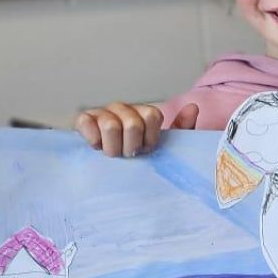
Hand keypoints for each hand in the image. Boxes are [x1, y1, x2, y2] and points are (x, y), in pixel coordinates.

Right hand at [74, 100, 198, 156]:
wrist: (114, 169)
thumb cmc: (139, 156)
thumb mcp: (165, 146)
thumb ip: (181, 128)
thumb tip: (192, 107)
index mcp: (143, 113)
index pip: (151, 116)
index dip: (150, 138)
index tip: (148, 149)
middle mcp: (123, 109)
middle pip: (132, 123)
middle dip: (131, 146)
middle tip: (129, 154)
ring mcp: (102, 113)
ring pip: (110, 125)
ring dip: (113, 147)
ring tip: (114, 154)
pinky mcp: (84, 120)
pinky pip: (85, 122)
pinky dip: (93, 138)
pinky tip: (97, 146)